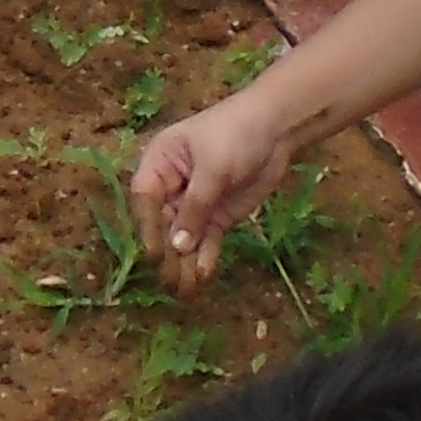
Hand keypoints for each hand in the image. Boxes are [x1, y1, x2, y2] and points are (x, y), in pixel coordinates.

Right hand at [131, 91, 302, 285]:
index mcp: (160, 162)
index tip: (153, 253)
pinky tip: (203, 276)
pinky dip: (205, 257)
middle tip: (171, 282)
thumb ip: (195, 206)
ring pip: (184, 237)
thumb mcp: (214, 167)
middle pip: (163, 223)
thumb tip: (177, 245)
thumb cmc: (235, 134)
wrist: (276, 130)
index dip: (147, 226)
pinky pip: (206, 240)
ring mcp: (195, 203)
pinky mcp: (217, 216)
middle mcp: (172, 186)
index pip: (145, 197)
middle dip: (167, 252)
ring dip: (184, 262)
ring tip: (186, 290)